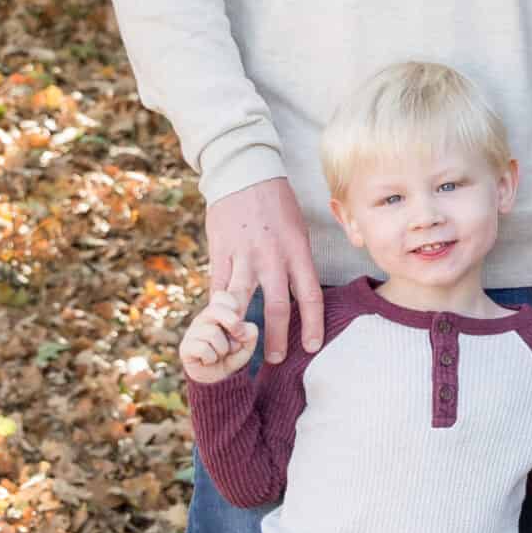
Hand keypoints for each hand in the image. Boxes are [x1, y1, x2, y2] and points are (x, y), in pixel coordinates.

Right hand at [181, 288, 259, 383]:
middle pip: (215, 309)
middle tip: (237, 336)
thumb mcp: (247, 344)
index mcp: (217, 314)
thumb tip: (241, 328)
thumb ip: (250, 333)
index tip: (239, 318)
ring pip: (212, 333)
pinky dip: (212, 358)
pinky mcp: (185, 347)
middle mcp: (203, 319)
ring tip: (220, 354)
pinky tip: (209, 361)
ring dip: (223, 349)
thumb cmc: (232, 356)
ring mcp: (192, 332)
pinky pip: (203, 349)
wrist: (219, 379)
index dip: (233, 304)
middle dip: (232, 322)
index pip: (221, 296)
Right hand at [205, 177, 323, 364]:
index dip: (312, 324)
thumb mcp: (298, 229)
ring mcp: (243, 255)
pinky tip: (219, 324)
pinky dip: (219, 308)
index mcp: (297, 250)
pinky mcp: (220, 252)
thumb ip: (299, 261)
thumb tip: (301, 292)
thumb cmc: (276, 203)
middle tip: (276, 359)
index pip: (310, 295)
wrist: (244, 173)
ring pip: (243, 302)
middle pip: (277, 306)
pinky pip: (218, 287)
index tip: (311, 347)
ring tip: (242, 349)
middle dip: (277, 338)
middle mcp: (272, 256)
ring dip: (242, 330)